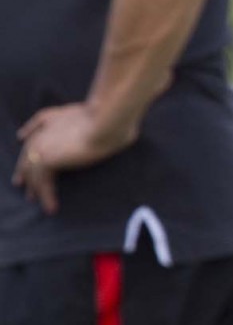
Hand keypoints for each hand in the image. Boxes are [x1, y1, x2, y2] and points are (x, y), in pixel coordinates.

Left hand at [13, 103, 136, 214]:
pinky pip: (42, 182)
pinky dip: (46, 196)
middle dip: (24, 167)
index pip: (36, 126)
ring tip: (34, 200)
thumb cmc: (113, 119)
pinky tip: (51, 208)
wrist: (107, 122)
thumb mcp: (103, 118)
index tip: (23, 139)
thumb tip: (120, 129)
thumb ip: (100, 122)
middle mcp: (45, 129)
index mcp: (55, 116)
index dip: (29, 134)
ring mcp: (43, 144)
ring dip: (34, 186)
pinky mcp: (46, 159)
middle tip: (20, 182)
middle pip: (28, 150)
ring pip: (32, 170)